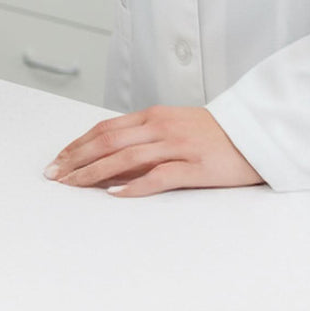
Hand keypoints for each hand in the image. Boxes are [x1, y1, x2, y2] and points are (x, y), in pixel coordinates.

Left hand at [44, 106, 262, 197]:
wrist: (254, 132)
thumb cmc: (210, 134)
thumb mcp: (171, 128)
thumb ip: (142, 139)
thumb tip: (108, 161)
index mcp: (152, 116)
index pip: (104, 129)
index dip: (78, 144)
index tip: (58, 161)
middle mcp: (160, 127)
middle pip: (108, 141)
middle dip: (77, 158)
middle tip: (55, 176)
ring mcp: (177, 145)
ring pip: (127, 156)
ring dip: (95, 172)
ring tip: (74, 185)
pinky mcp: (196, 166)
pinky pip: (160, 175)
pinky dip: (136, 185)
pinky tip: (116, 194)